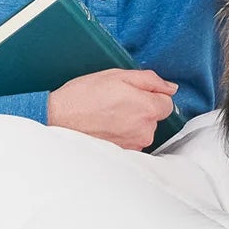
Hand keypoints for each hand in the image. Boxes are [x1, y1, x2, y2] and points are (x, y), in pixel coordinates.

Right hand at [47, 68, 179, 149]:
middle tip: (117, 101)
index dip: (152, 95)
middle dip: (142, 108)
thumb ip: (149, 80)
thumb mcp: (117, 75)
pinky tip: (106, 126)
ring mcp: (134, 145)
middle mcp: (145, 130)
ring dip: (132, 122)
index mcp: (147, 109)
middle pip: (155, 118)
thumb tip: (170, 88)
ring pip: (143, 129)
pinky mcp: (124, 153)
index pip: (168, 103)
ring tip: (109, 114)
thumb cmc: (84, 96)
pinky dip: (123, 133)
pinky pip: (132, 140)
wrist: (58, 119)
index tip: (135, 93)